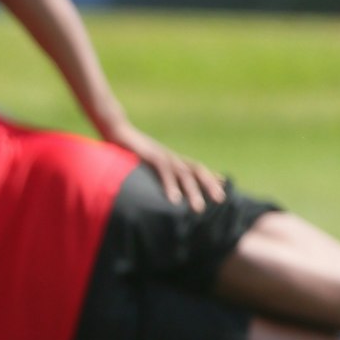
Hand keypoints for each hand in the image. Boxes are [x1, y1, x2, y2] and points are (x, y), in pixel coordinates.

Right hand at [104, 123, 224, 212]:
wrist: (116, 130)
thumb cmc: (128, 149)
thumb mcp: (145, 162)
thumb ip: (155, 173)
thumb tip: (164, 189)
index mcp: (172, 159)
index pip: (197, 169)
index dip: (211, 179)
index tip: (223, 193)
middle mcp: (172, 157)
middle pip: (197, 170)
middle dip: (209, 185)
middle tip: (220, 201)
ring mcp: (163, 155)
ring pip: (184, 173)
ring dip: (193, 191)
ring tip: (198, 209)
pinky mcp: (151, 155)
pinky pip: (164, 171)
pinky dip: (170, 185)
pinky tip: (174, 199)